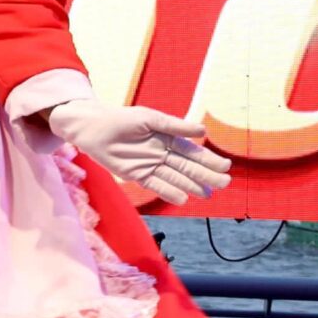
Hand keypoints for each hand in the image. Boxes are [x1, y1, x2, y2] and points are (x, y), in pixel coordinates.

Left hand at [45, 100, 233, 204]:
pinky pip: (155, 185)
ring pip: (174, 177)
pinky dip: (168, 192)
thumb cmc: (121, 118)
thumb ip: (175, 126)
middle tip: (223, 183)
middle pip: (187, 166)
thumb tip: (202, 130)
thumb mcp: (150, 118)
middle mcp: (161, 153)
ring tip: (207, 194)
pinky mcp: (136, 175)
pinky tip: (183, 199)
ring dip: (190, 186)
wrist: (92, 127)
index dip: (208, 159)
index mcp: (167, 138)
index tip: (225, 167)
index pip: (192, 151)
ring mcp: (149, 165)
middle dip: (205, 175)